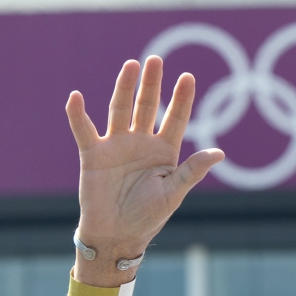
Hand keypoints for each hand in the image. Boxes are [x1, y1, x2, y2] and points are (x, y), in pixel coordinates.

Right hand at [67, 56, 223, 262]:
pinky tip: (76, 97)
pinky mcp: (93, 155)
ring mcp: (117, 146)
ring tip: (131, 66)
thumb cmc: (149, 216)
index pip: (175, 118)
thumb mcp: (174, 192)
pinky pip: (84, 130)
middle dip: (152, 84)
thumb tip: (219, 152)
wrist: (118, 235)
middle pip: (147, 106)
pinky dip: (78, 115)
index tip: (188, 76)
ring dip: (124, 88)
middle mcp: (141, 143)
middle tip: (156, 60)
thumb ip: (192, 170)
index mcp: (165, 152)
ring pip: (120, 110)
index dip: (181, 98)